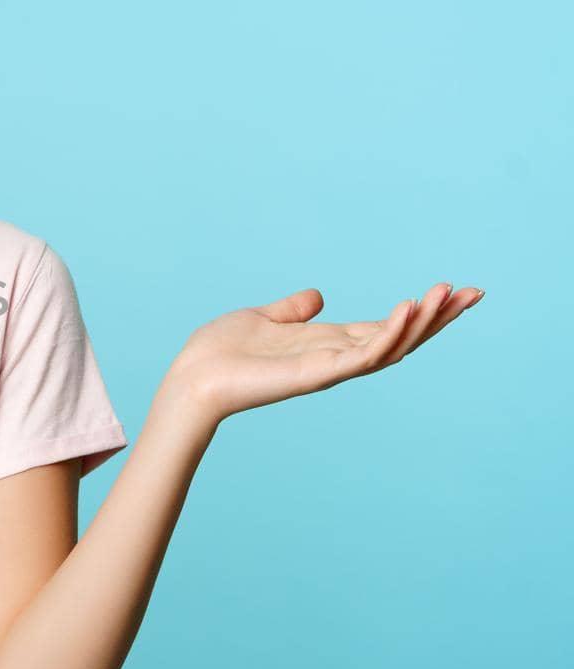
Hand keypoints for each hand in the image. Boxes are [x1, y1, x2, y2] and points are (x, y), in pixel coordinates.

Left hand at [168, 282, 483, 423]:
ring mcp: (330, 367)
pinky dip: (388, 334)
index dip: (422, 310)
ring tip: (447, 294)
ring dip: (422, 321)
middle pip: (402, 336)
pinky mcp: (316, 374)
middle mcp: (336, 357)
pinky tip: (407, 309)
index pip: (387, 325)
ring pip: (391, 346)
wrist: (192, 378)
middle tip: (476, 293)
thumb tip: (316, 296)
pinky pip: (362, 355)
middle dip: (439, 316)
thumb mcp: (262, 318)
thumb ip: (293, 310)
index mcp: (328, 342)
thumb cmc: (220, 352)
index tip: (457, 290)